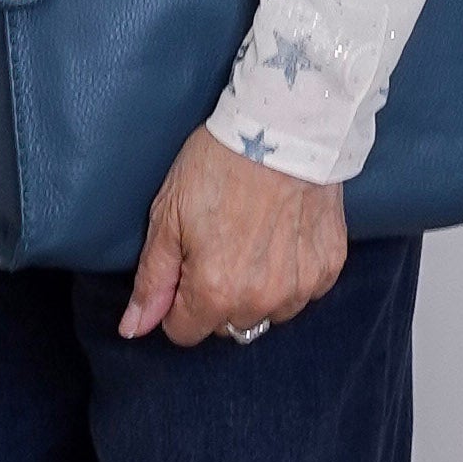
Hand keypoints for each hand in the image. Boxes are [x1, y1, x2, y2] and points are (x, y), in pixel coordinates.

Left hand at [120, 125, 346, 347]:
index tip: (183, 268)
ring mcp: (301, 286)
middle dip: (216, 298)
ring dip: (256, 292)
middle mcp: (261, 300)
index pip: (185, 333)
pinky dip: (289, 275)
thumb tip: (132, 329)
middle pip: (227, 326)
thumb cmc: (219, 165)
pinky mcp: (329, 268)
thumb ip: (152, 281)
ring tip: (253, 241)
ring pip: (267, 313)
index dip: (177, 303)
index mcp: (215, 292)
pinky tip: (282, 236)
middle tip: (218, 247)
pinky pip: (302, 293)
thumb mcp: (168, 217)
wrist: (284, 128)